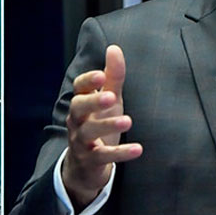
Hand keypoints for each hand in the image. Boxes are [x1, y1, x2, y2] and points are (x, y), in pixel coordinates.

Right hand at [61, 45, 142, 208]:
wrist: (86, 166)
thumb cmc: (99, 124)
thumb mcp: (109, 100)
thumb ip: (113, 77)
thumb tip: (114, 48)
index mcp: (81, 102)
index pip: (78, 88)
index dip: (88, 81)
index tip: (101, 76)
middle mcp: (77, 120)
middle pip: (78, 107)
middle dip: (93, 102)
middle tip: (111, 97)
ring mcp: (81, 141)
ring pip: (89, 132)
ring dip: (108, 125)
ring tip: (128, 121)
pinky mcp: (91, 160)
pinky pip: (104, 156)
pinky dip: (120, 153)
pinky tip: (138, 149)